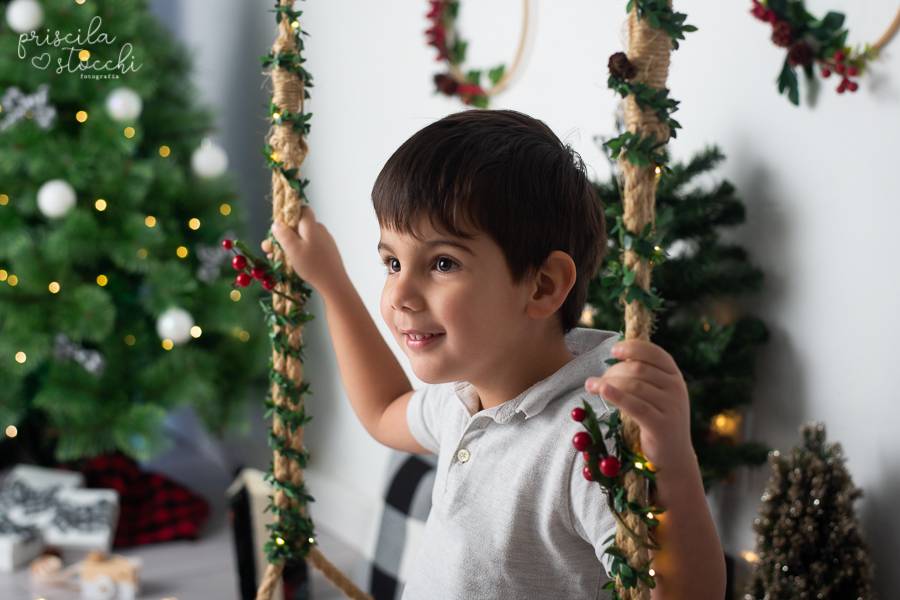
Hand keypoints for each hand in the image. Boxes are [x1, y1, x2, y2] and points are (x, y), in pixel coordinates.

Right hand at [262, 205, 346, 296]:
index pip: (302, 209)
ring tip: (275, 258)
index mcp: (311, 225)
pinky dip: (298, 252)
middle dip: (282, 235)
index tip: (278, 225)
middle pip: (298, 226)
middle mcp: (319, 230)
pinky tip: (288, 263)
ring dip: (287, 246)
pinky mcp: (325, 252)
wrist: (334, 283)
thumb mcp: (293, 249)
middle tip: (268, 248)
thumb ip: (283, 234)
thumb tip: (277, 223)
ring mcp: (323, 241)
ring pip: (302, 238)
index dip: (289, 214)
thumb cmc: (313, 265)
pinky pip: (308, 247)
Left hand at [584, 339, 695, 476]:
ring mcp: (671, 407)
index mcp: (675, 377)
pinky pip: (635, 406)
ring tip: (590, 386)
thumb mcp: (656, 395)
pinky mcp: (661, 425)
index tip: (613, 350)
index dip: (633, 348)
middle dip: (613, 371)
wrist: (673, 457)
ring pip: (634, 386)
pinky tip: (602, 391)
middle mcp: (676, 389)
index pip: (655, 354)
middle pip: (639, 369)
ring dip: (607, 383)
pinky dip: (616, 396)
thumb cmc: (657, 421)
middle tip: (595, 380)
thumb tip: (616, 357)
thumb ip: (643, 377)